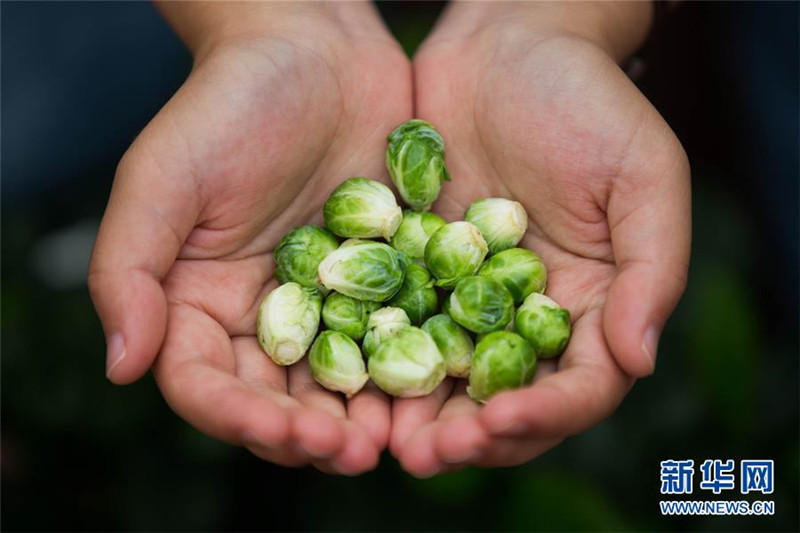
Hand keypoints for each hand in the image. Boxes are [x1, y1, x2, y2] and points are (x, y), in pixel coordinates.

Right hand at [88, 3, 410, 473]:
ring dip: (369, 418)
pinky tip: (442, 384)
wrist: (315, 51)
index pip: (207, 385)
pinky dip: (416, 365)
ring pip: (344, 381)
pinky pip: (400, 333)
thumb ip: (129, 270)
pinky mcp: (385, 281)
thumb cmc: (228, 105)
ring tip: (401, 440)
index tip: (285, 433)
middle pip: (280, 398)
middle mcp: (265, 316)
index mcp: (202, 304)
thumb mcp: (163, 179)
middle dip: (312, 434)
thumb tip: (122, 367)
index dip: (240, 419)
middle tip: (353, 453)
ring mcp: (330, 303)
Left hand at [391, 2, 690, 475]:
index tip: (501, 422)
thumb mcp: (642, 176)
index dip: (545, 414)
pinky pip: (392, 325)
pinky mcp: (412, 273)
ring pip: (442, 379)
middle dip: (469, 434)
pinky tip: (345, 378)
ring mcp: (465, 301)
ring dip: (414, 416)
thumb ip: (651, 270)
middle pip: (504, 399)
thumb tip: (639, 360)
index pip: (577, 385)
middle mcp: (526, 318)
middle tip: (426, 453)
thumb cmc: (588, 103)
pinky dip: (372, 358)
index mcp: (589, 308)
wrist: (505, 48)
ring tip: (381, 440)